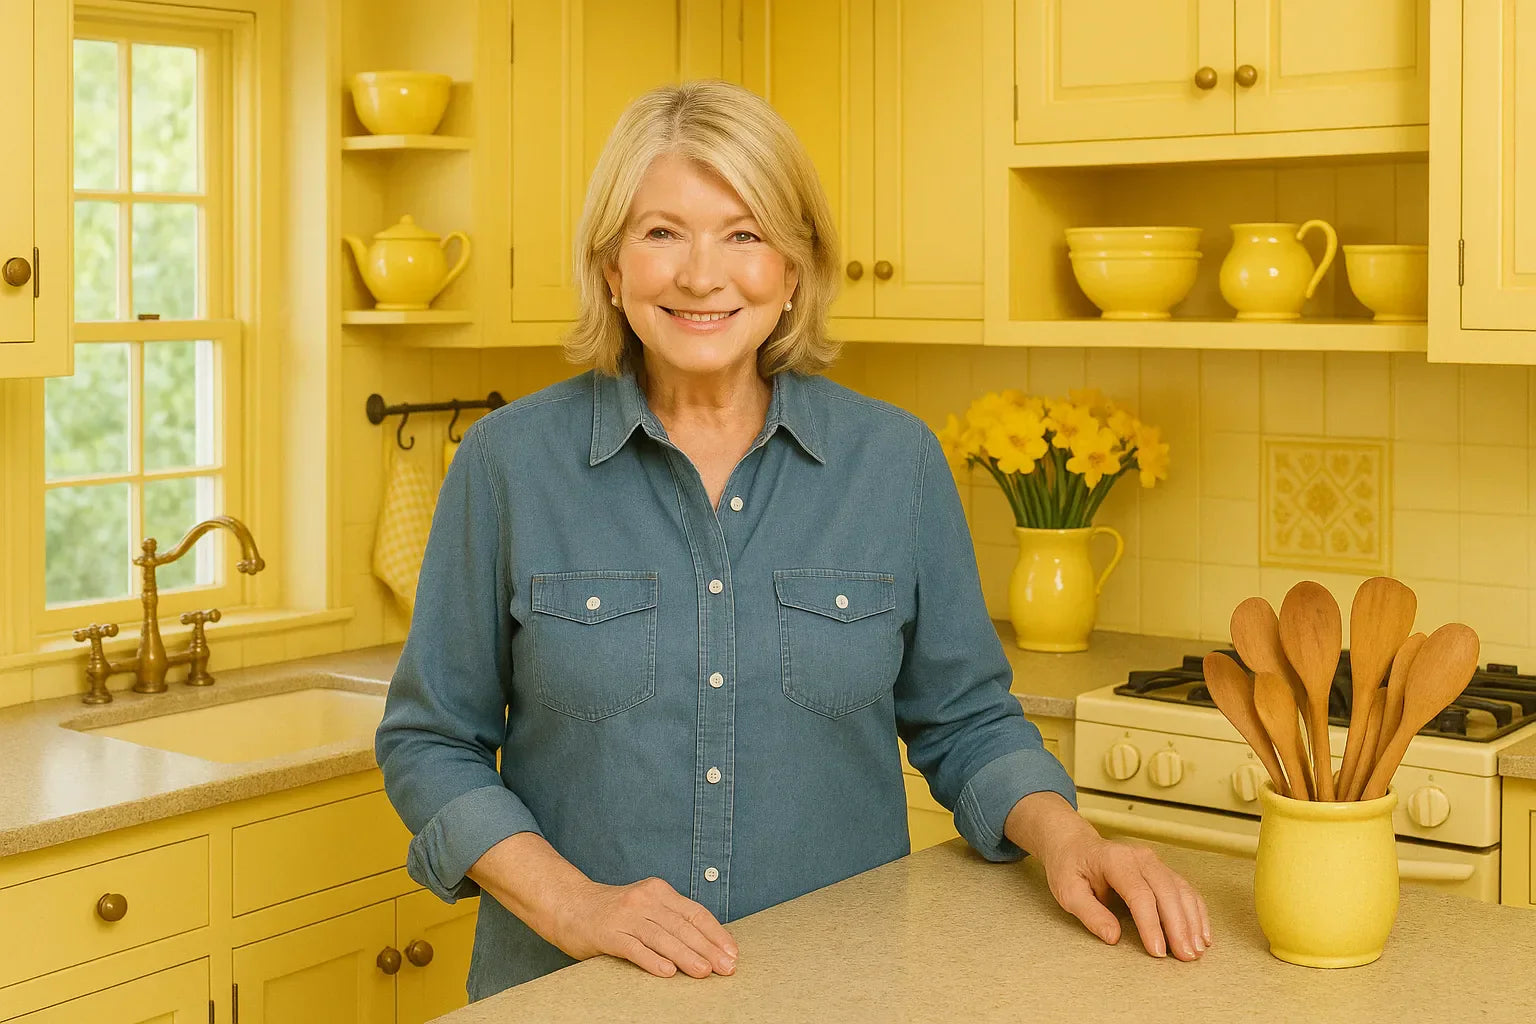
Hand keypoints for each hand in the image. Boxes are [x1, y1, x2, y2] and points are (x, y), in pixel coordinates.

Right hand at [557, 876, 738, 979]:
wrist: (569, 905)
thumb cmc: (614, 912)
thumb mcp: (645, 906)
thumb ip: (670, 919)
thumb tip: (707, 946)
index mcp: (658, 891)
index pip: (695, 913)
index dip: (716, 933)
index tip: (732, 952)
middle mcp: (644, 899)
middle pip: (682, 926)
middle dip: (708, 948)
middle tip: (726, 967)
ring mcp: (626, 916)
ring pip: (662, 937)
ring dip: (686, 956)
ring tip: (704, 972)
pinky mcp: (609, 933)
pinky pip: (634, 948)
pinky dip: (652, 960)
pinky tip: (667, 972)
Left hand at [1005, 791, 1210, 960]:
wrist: (1074, 844)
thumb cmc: (1069, 867)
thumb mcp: (1067, 890)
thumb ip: (1089, 913)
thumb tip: (1113, 937)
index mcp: (1114, 860)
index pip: (1139, 894)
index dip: (1151, 924)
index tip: (1157, 951)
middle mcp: (1139, 857)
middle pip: (1166, 892)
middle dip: (1179, 927)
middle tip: (1186, 957)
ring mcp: (1153, 862)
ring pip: (1181, 891)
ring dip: (1192, 921)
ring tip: (1197, 950)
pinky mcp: (1161, 870)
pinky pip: (1185, 890)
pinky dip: (1196, 912)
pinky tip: (1202, 934)